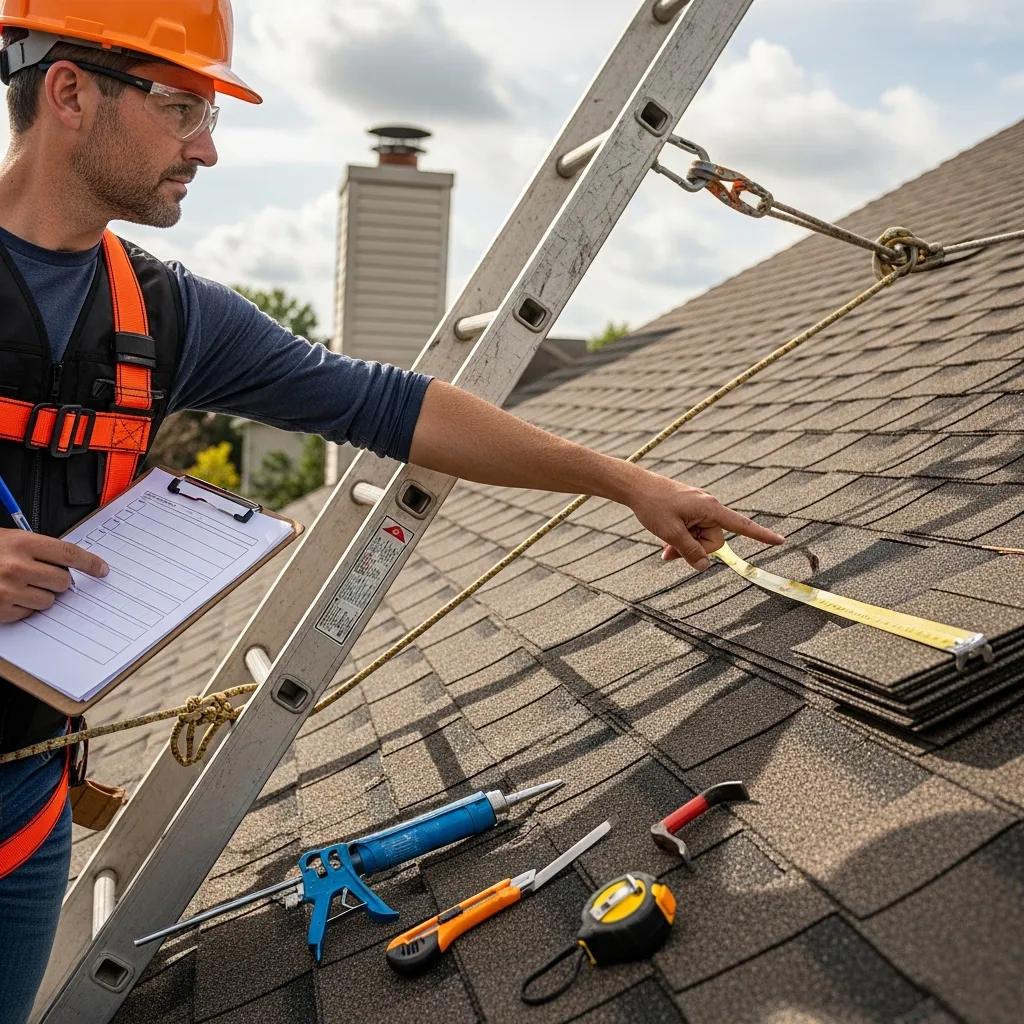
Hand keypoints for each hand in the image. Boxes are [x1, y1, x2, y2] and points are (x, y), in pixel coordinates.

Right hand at [0, 529, 108, 621]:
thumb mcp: (8, 539)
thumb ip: (37, 549)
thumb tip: (68, 563)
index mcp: (21, 543)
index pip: (69, 554)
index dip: (90, 563)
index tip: (101, 569)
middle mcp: (18, 567)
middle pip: (62, 581)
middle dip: (57, 580)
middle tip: (41, 575)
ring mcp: (9, 590)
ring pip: (49, 600)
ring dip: (40, 595)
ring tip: (20, 584)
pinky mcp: (2, 610)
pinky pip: (29, 613)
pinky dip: (23, 607)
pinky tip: (8, 595)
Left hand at [625, 469, 783, 570]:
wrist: (636, 487)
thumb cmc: (654, 506)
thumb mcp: (670, 533)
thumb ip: (690, 551)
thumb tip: (705, 567)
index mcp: (710, 509)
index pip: (741, 525)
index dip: (762, 535)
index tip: (781, 541)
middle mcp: (709, 507)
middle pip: (714, 541)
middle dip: (695, 550)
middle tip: (670, 552)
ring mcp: (700, 509)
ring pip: (701, 538)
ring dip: (685, 545)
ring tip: (664, 545)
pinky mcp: (691, 511)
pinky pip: (693, 531)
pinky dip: (682, 539)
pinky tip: (665, 541)